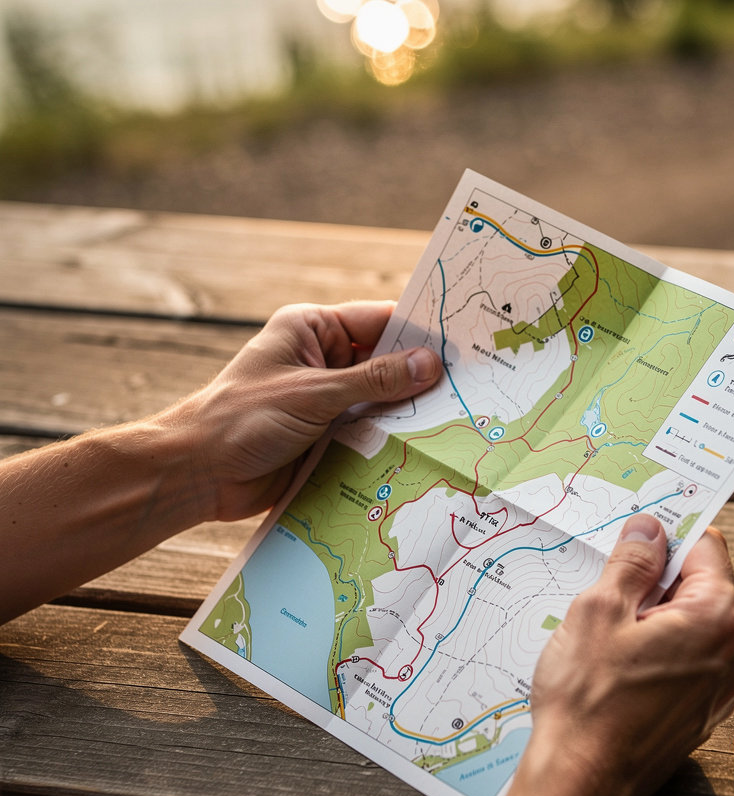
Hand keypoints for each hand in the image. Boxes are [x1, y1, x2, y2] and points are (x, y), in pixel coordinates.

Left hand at [160, 301, 441, 520]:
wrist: (198, 475)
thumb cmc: (242, 420)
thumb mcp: (313, 394)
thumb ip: (373, 380)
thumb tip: (429, 364)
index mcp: (313, 331)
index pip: (379, 321)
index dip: (420, 332)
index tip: (464, 344)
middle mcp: (323, 361)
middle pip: (386, 363)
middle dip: (420, 377)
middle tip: (473, 387)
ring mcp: (328, 401)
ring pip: (383, 402)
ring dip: (409, 414)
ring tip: (460, 421)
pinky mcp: (329, 438)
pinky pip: (371, 433)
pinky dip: (393, 441)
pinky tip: (427, 450)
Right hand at [525, 514, 733, 795]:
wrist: (580, 782)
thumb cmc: (588, 700)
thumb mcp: (600, 610)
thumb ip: (632, 563)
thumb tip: (650, 529)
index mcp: (717, 616)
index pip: (705, 547)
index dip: (665, 539)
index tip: (633, 541)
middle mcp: (733, 652)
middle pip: (698, 589)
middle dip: (654, 585)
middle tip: (606, 598)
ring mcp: (721, 688)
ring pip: (688, 628)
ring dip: (652, 623)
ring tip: (605, 642)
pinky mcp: (701, 714)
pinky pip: (684, 665)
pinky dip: (656, 657)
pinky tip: (616, 673)